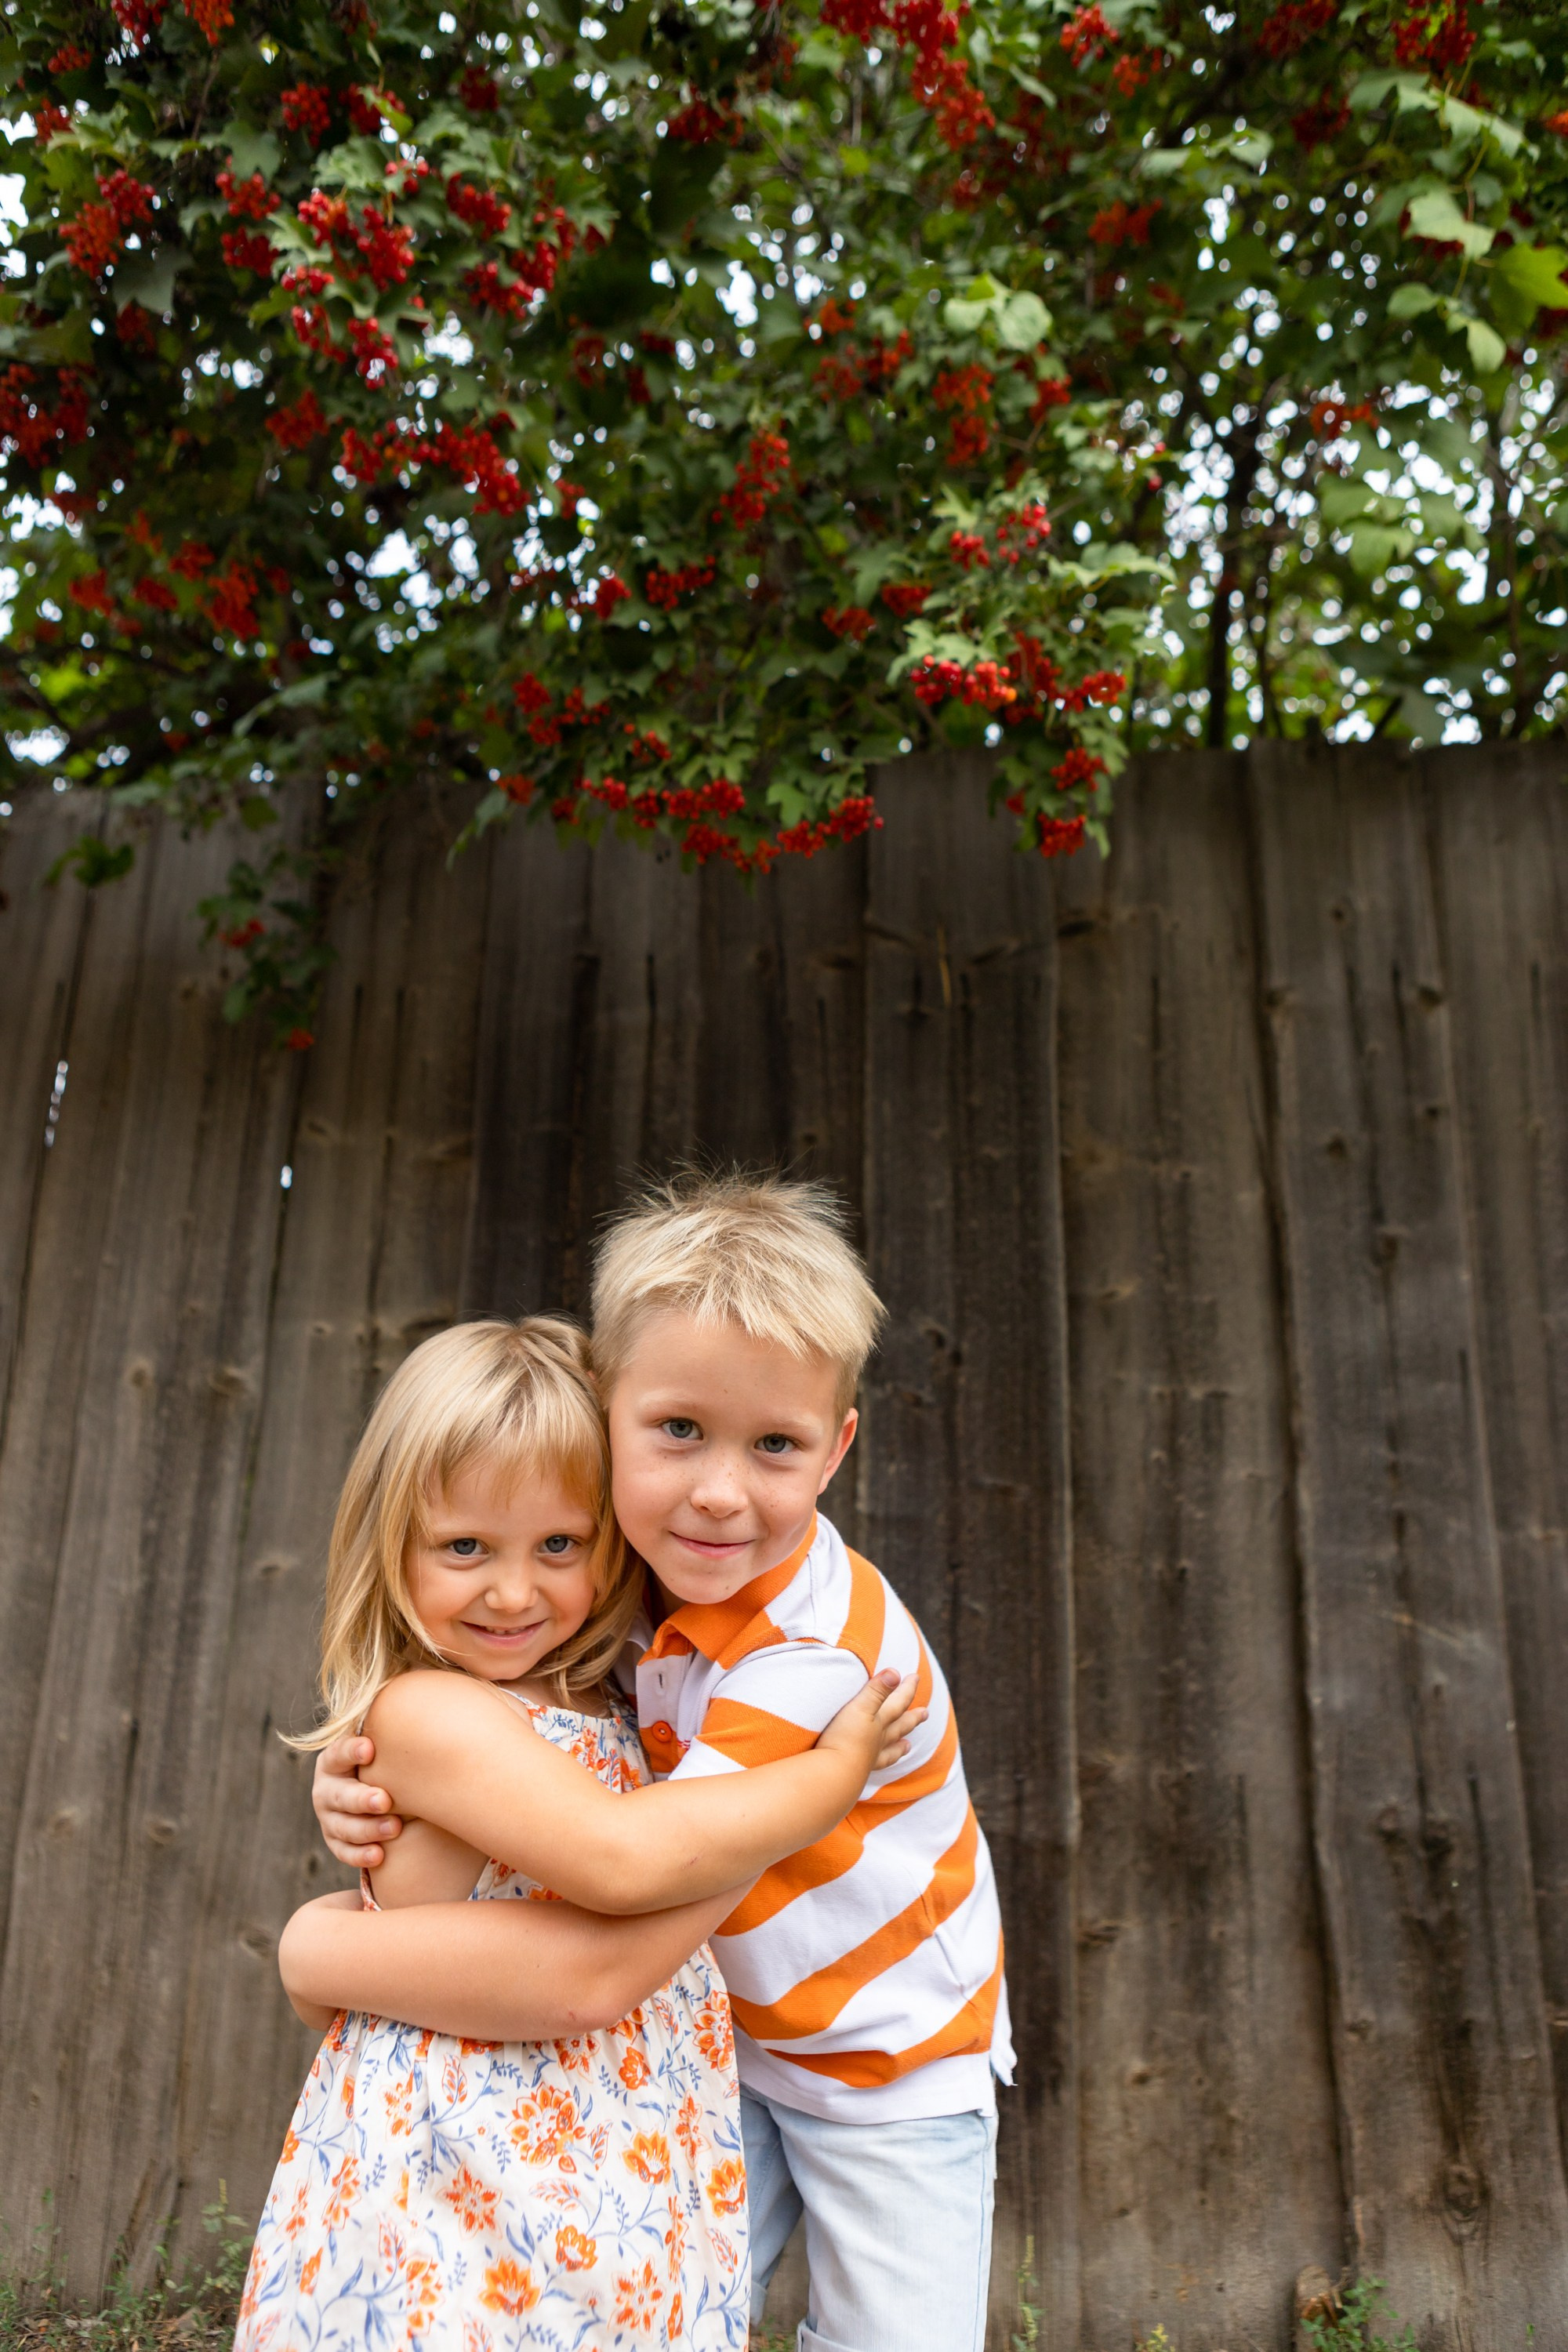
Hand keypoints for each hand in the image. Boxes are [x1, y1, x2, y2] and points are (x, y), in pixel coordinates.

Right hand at [312, 1732, 401, 1868]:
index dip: (351, 1751)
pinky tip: (380, 1855)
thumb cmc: (389, 1759)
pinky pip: (344, 1851)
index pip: (338, 1753)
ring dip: (367, 1829)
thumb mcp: (386, 1741)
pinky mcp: (336, 1841)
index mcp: (335, 1758)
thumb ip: (394, 1724)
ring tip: (395, 1829)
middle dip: (361, 1798)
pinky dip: (360, 1855)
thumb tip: (431, 1694)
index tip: (371, 1748)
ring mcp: (329, 1817)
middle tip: (385, 1800)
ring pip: (343, 1826)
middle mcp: (326, 1787)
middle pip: (339, 1795)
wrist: (381, 1792)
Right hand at [816, 1669, 925, 1780]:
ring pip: (889, 1749)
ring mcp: (869, 1758)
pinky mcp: (857, 1772)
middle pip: (899, 1727)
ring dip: (899, 1745)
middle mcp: (878, 1740)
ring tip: (908, 1746)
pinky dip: (882, 1765)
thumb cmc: (844, 1738)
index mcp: (878, 1722)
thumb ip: (877, 1690)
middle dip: (911, 1718)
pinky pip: (876, 1767)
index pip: (897, 1703)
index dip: (906, 1689)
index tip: (915, 1677)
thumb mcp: (860, 1708)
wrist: (833, 1775)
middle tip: (925, 1713)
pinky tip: (879, 1764)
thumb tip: (896, 1672)